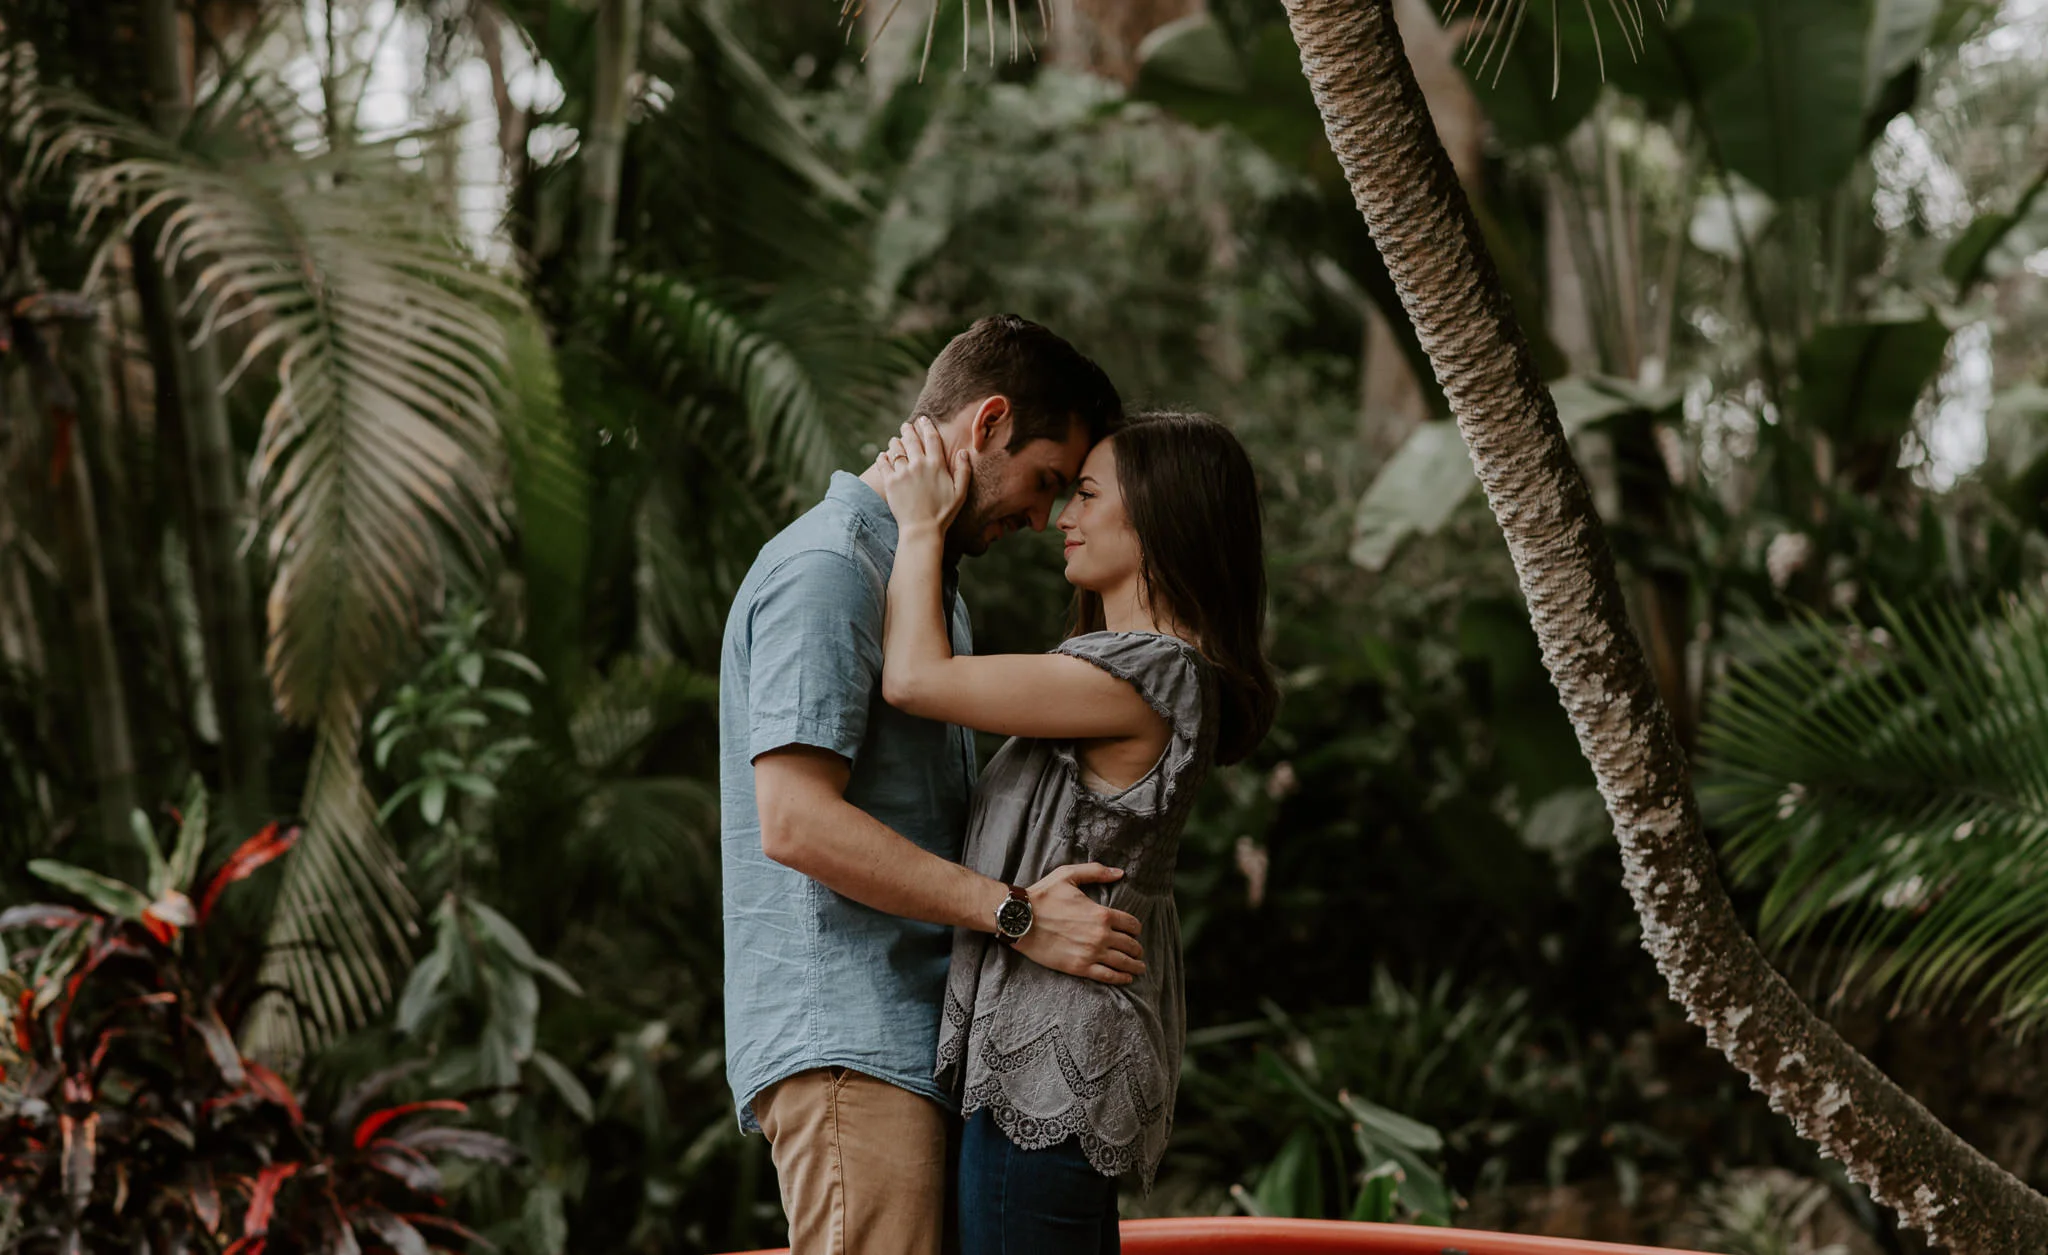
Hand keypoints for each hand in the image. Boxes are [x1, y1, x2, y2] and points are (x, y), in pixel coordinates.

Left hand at [876, 415, 969, 534]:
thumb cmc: (943, 513)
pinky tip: (882, 455)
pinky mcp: (890, 482)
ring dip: (895, 442)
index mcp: (936, 465)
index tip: (923, 419)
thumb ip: (964, 471)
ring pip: (896, 449)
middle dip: (908, 430)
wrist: (922, 529)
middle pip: (911, 440)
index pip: (931, 438)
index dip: (927, 426)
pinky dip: (882, 457)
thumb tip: (964, 452)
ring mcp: (903, 472)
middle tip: (906, 426)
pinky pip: (883, 463)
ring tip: (894, 440)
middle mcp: (918, 465)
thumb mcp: (960, 493)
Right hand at [1013, 864, 1145, 985]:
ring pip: (1123, 963)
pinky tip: (1126, 978)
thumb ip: (1096, 872)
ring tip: (1139, 968)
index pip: (1131, 924)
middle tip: (1139, 953)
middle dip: (1137, 949)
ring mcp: (1091, 953)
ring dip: (1135, 966)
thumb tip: (1119, 873)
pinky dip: (1120, 978)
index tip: (1135, 932)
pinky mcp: (1079, 967)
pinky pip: (1107, 976)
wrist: (1020, 919)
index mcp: (1102, 914)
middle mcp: (1101, 935)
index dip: (1136, 928)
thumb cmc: (1043, 896)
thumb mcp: (1068, 876)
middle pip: (1130, 945)